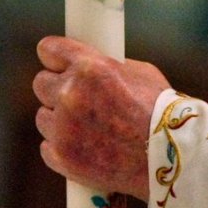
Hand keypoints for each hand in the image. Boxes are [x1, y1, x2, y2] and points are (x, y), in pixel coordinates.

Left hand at [33, 36, 169, 201]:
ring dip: (58, 118)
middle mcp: (71, 94)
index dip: (53, 54)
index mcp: (90, 67)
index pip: (50, 49)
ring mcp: (63, 128)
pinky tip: (84, 144)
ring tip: (84, 125)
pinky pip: (48, 145)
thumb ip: (106, 66)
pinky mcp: (61, 157)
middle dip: (55, 86)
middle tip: (73, 95)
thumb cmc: (158, 110)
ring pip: (43, 116)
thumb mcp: (138, 71)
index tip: (54, 59)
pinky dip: (62, 145)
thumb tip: (89, 65)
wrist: (166, 154)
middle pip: (41, 83)